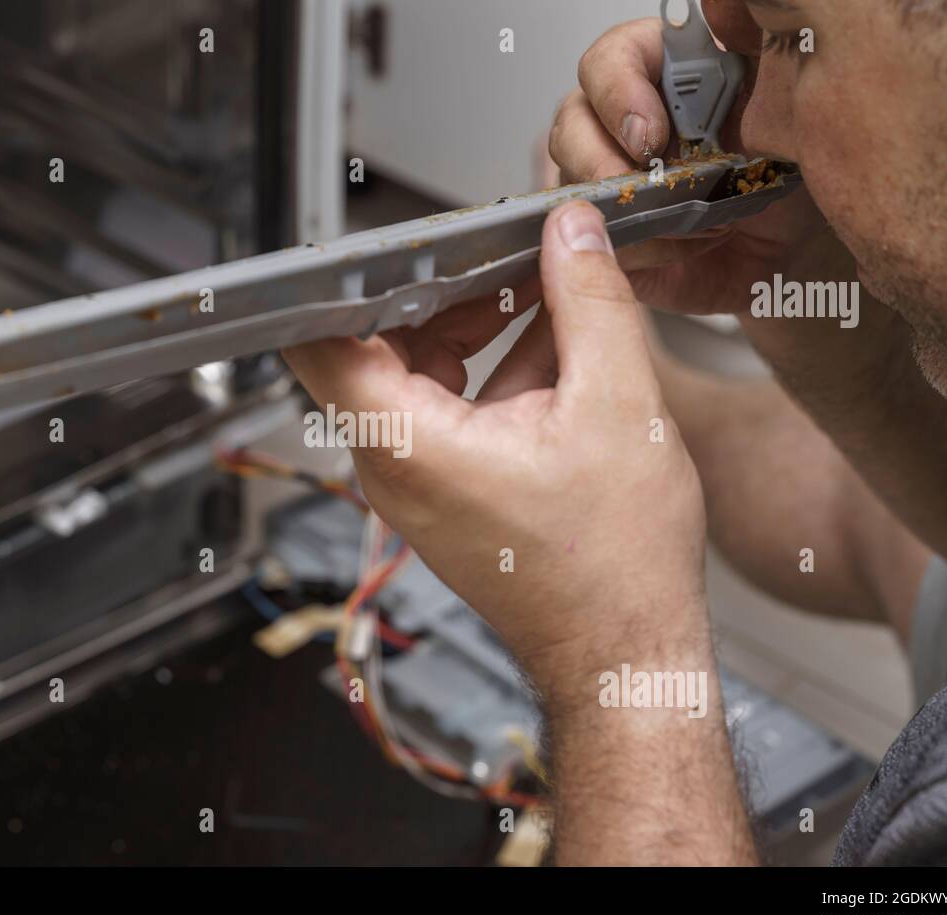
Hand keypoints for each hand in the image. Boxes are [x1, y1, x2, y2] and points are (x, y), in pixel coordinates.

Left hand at [283, 202, 708, 696]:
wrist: (624, 650)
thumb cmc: (614, 565)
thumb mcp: (621, 407)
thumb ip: (591, 302)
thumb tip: (570, 233)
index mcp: (409, 444)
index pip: (321, 339)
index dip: (345, 276)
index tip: (386, 234)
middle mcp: (394, 464)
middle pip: (377, 342)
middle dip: (438, 284)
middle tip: (497, 240)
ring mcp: (416, 479)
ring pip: (416, 369)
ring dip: (470, 320)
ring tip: (536, 277)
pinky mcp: (446, 488)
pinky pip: (448, 403)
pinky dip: (490, 363)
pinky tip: (552, 333)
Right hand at [550, 13, 827, 315]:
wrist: (799, 253)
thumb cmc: (796, 182)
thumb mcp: (791, 106)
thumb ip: (757, 55)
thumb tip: (725, 13)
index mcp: (669, 79)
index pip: (612, 58)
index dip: (617, 90)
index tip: (649, 134)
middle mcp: (630, 126)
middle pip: (573, 118)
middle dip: (599, 157)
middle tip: (645, 186)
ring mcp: (613, 182)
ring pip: (567, 178)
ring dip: (617, 205)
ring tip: (681, 221)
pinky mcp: (610, 235)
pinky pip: (589, 240)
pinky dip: (633, 247)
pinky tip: (677, 247)